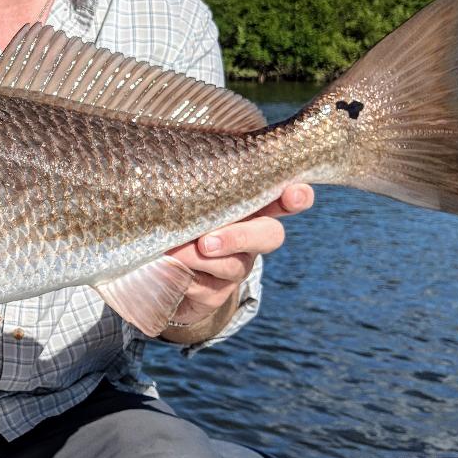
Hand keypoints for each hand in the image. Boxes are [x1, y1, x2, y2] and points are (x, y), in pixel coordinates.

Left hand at [163, 184, 313, 337]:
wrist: (161, 265)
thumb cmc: (177, 216)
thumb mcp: (185, 195)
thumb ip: (189, 183)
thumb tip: (173, 165)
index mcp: (249, 206)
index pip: (283, 198)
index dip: (297, 197)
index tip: (293, 194)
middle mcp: (251, 236)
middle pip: (270, 236)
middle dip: (241, 237)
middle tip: (207, 242)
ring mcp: (237, 266)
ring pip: (233, 266)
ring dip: (203, 260)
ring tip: (177, 253)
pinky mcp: (217, 292)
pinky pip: (208, 288)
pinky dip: (186, 277)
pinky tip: (168, 267)